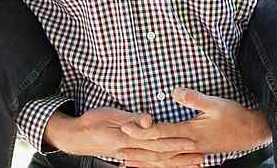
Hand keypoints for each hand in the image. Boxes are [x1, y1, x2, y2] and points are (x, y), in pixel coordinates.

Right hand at [44, 108, 205, 167]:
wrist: (76, 136)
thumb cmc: (91, 121)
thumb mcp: (110, 114)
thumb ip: (130, 117)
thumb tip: (149, 120)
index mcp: (128, 138)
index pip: (156, 141)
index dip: (175, 142)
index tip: (192, 140)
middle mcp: (131, 150)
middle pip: (161, 155)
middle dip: (181, 157)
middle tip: (200, 156)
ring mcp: (130, 155)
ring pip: (157, 162)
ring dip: (176, 164)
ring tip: (195, 163)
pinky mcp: (128, 156)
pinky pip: (149, 164)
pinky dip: (163, 166)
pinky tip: (173, 166)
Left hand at [121, 88, 270, 155]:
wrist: (251, 132)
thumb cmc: (234, 116)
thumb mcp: (216, 103)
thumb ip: (194, 98)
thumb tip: (175, 92)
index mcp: (190, 133)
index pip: (160, 133)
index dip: (141, 131)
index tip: (125, 127)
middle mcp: (189, 147)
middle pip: (157, 150)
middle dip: (137, 148)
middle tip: (117, 147)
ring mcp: (193, 153)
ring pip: (164, 160)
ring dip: (145, 161)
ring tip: (127, 161)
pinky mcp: (196, 155)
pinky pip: (174, 163)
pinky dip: (160, 165)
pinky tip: (152, 165)